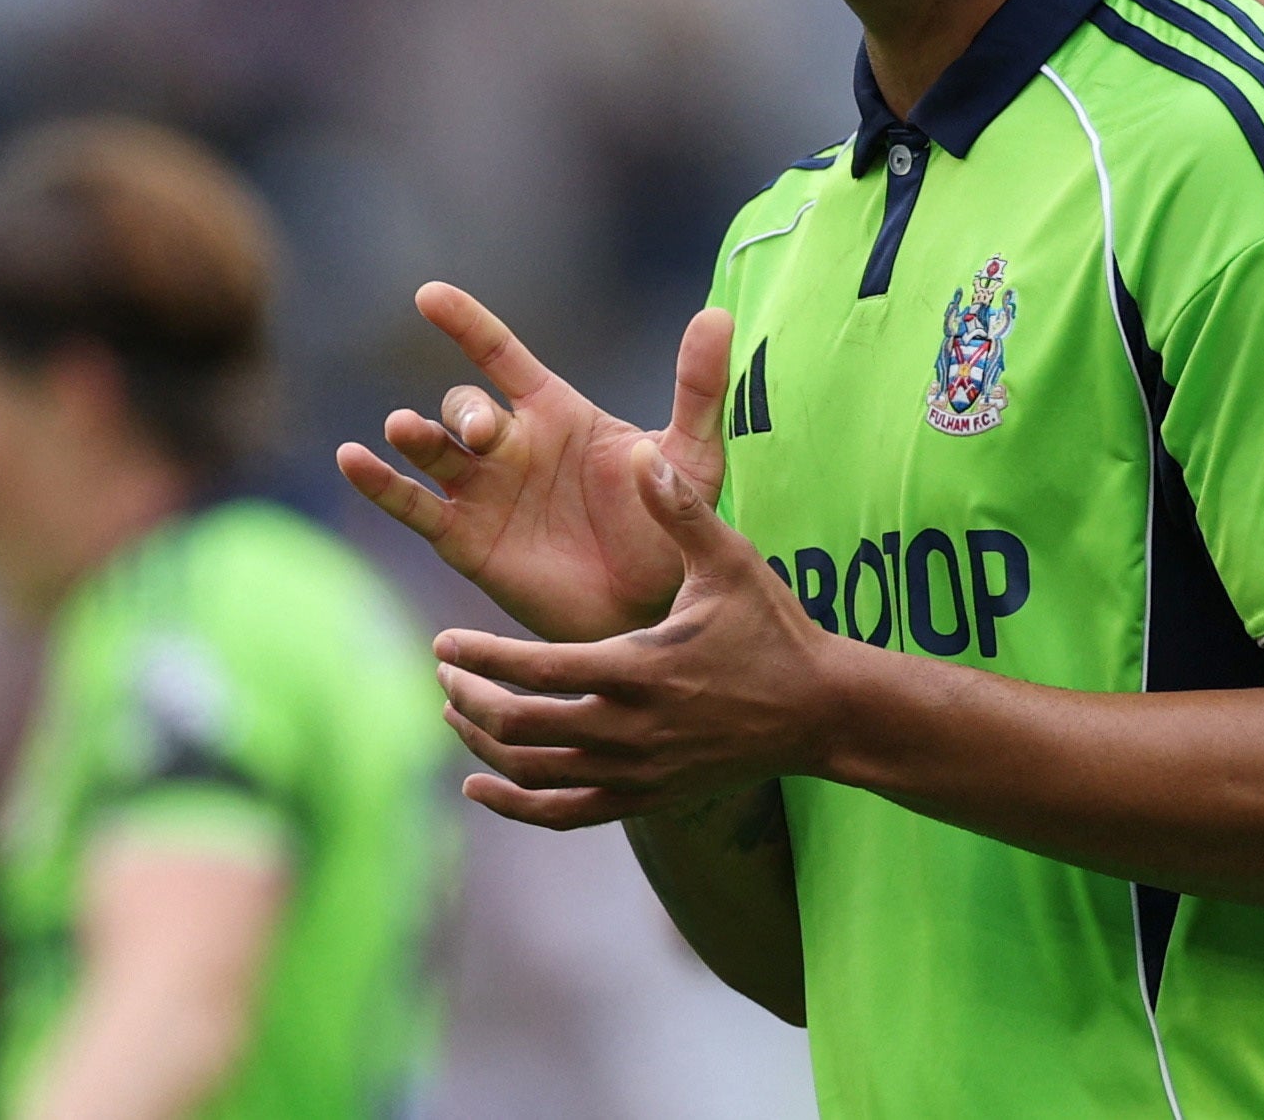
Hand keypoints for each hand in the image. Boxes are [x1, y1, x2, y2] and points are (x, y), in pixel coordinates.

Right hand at [337, 284, 732, 641]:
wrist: (652, 608)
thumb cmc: (671, 524)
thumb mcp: (691, 455)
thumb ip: (698, 388)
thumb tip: (718, 315)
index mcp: (556, 413)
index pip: (500, 355)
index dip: (466, 323)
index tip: (430, 295)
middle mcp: (509, 445)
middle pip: (463, 406)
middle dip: (463, 412)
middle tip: (481, 433)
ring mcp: (482, 492)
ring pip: (431, 451)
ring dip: (412, 437)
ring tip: (401, 429)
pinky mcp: (466, 541)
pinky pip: (415, 506)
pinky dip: (380, 484)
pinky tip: (352, 461)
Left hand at [431, 445, 838, 828]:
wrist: (821, 710)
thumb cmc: (774, 628)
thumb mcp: (729, 560)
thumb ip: (677, 510)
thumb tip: (638, 452)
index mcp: (639, 669)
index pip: (535, 670)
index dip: (480, 658)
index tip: (441, 644)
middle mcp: (629, 730)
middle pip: (519, 727)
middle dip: (470, 698)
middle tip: (444, 672)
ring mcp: (636, 772)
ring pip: (533, 773)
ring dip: (483, 745)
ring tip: (455, 714)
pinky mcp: (647, 798)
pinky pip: (564, 813)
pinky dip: (515, 805)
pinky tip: (479, 786)